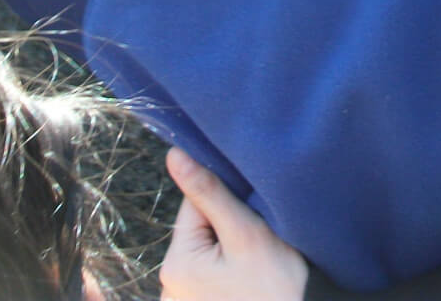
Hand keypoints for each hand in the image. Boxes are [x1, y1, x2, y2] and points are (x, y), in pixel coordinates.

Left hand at [158, 147, 308, 300]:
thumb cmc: (272, 291)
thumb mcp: (246, 235)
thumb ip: (211, 193)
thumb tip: (174, 155)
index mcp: (177, 260)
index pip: (195, 203)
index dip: (226, 199)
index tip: (250, 210)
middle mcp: (169, 282)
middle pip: (200, 228)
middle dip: (229, 225)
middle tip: (258, 242)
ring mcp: (182, 297)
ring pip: (209, 249)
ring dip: (231, 247)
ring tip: (255, 263)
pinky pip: (212, 272)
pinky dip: (230, 269)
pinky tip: (248, 280)